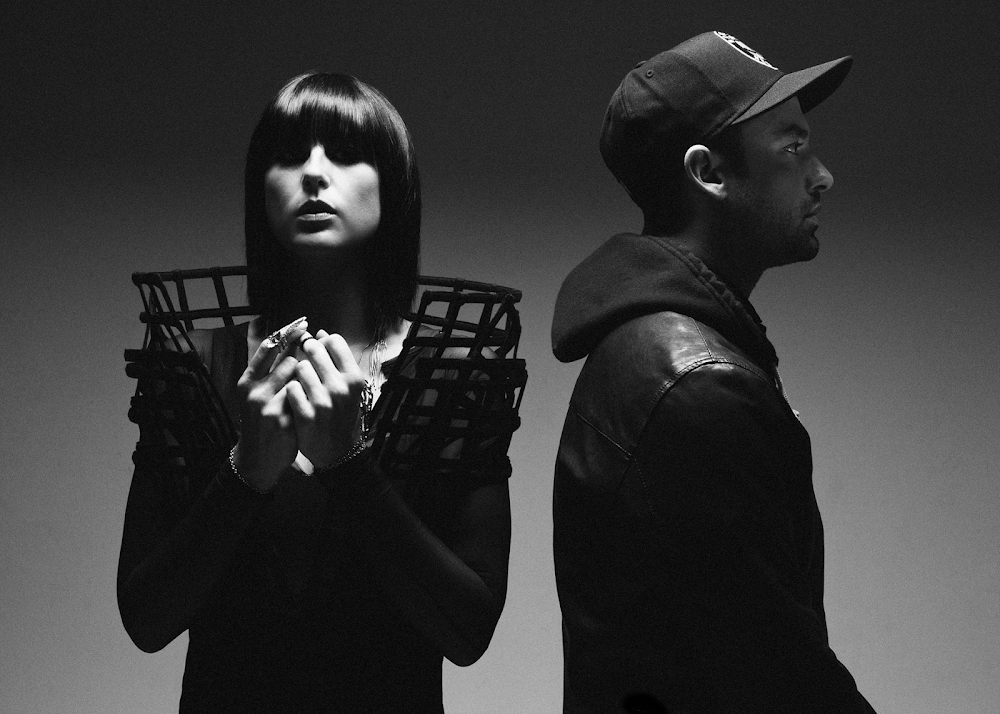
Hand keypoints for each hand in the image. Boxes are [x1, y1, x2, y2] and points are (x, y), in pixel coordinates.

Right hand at [231, 319, 308, 490]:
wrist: (257, 459)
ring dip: (309, 383)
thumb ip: (268, 370)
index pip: (268, 348)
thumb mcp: (255, 394)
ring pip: (300, 381)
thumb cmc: (260, 421)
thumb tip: (289, 340)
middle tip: (309, 369)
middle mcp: (254, 392)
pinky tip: (309, 409)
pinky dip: (311, 401)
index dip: (287, 333)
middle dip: (304, 364)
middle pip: (290, 362)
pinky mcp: (283, 421)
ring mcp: (268, 407)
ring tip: (306, 392)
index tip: (303, 324)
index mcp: (246, 381)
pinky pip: (306, 400)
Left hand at [285, 330, 366, 468]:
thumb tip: (320, 334)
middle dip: (307, 354)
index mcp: (354, 378)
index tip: (318, 349)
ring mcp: (323, 402)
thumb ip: (336, 360)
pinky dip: (291, 391)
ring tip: (304, 386)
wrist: (337, 451)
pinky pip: (290, 387)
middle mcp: (341, 388)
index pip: (334, 341)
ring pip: (299, 367)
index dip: (322, 342)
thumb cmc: (341, 414)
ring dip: (298, 374)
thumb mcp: (348, 387)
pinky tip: (296, 400)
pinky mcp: (306, 415)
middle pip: (314, 349)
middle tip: (309, 366)